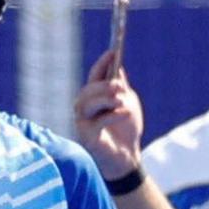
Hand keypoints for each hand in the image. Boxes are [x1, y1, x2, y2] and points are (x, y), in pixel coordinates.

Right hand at [73, 37, 148, 183]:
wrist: (126, 156)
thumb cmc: (125, 130)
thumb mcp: (126, 103)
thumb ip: (120, 88)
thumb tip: (117, 68)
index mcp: (93, 97)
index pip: (93, 76)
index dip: (102, 64)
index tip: (113, 52)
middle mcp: (83, 108)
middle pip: (88, 89)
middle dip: (104, 85)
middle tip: (120, 85)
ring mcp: (82, 122)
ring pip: (88, 103)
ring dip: (107, 99)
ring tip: (122, 101)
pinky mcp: (86, 136)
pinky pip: (97, 121)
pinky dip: (113, 115)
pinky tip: (124, 113)